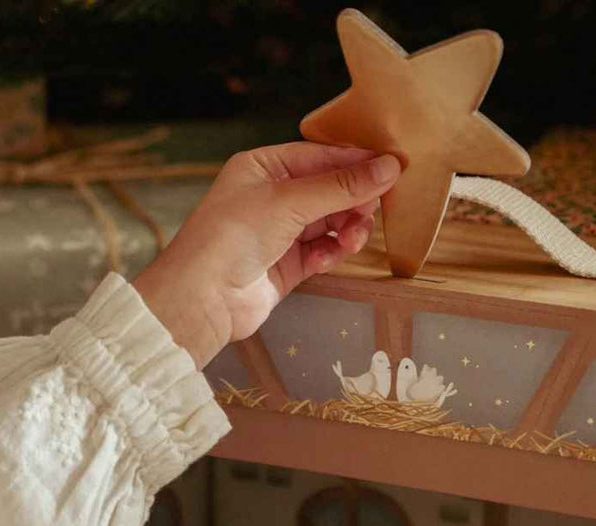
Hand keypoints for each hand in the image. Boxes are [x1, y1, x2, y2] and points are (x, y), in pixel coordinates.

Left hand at [134, 143, 400, 368]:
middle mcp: (271, 197)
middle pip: (330, 191)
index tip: (392, 170)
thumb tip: (389, 168)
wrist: (203, 297)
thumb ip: (341, 186)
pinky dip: (328, 255)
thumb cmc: (231, 236)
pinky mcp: (286, 266)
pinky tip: (324, 261)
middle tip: (370, 213)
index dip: (356, 164)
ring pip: (330, 224)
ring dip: (346, 231)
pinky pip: (320, 253)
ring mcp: (279, 233)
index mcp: (264, 167)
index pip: (321, 157)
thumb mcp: (289, 201)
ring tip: (351, 242)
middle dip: (353, 203)